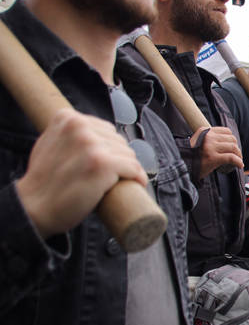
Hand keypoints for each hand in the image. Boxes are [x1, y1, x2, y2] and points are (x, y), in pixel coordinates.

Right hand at [16, 109, 147, 238]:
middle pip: (119, 141)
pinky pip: (133, 168)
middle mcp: (80, 126)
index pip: (106, 130)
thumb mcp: (51, 143)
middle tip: (109, 176)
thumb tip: (96, 132)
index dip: (110, 148)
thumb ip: (70, 134)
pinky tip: (136, 184)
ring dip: (127, 169)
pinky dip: (138, 177)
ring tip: (115, 182)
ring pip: (128, 154)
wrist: (34, 207)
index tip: (108, 162)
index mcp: (68, 118)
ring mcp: (91, 145)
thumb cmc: (44, 181)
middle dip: (119, 158)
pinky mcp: (103, 164)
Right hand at [190, 126, 242, 177]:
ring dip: (239, 155)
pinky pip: (231, 158)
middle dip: (237, 148)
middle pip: (231, 139)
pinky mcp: (212, 158)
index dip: (232, 139)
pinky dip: (238, 161)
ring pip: (233, 148)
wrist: (182, 165)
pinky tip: (240, 165)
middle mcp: (208, 137)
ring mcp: (210, 147)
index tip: (233, 147)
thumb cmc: (191, 156)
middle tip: (237, 155)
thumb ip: (209, 139)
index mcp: (205, 131)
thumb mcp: (198, 141)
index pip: (226, 131)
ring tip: (239, 160)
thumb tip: (226, 142)